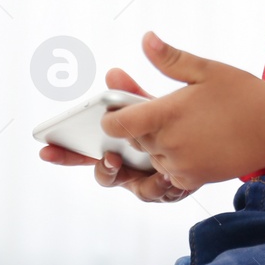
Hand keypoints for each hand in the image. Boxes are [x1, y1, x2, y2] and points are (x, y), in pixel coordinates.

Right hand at [38, 65, 197, 202]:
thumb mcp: (155, 103)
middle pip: (103, 171)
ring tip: (143, 165)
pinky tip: (167, 176)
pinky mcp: (166, 188)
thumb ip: (133, 93)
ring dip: (134, 178)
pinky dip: (159, 185)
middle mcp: (126, 164)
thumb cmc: (179, 118)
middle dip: (100, 168)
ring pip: (130, 185)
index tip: (45, 147)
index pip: (83, 147)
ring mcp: (145, 178)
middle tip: (109, 159)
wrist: (219, 136)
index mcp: (115, 143)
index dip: (62, 150)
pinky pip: (157, 192)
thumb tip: (113, 73)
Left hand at [99, 30, 264, 190]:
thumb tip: (146, 38)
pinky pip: (168, 173)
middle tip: (163, 107)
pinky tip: (193, 142)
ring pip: (150, 157)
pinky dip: (172, 160)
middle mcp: (168, 144)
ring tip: (184, 124)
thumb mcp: (205, 69)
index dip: (112, 117)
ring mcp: (180, 165)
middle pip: (133, 139)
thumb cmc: (243, 94)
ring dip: (156, 144)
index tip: (120, 107)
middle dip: (139, 124)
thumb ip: (170, 58)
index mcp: (166, 114)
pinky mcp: (193, 180)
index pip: (116, 124)